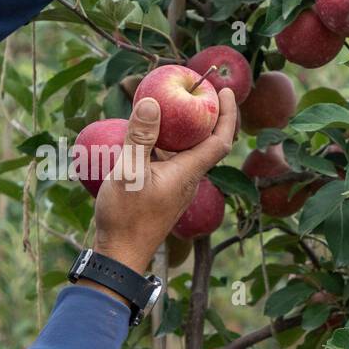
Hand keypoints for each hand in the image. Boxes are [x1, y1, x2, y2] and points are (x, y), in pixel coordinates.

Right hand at [90, 88, 237, 279]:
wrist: (120, 256)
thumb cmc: (126, 216)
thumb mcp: (128, 172)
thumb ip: (140, 137)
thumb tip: (153, 102)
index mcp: (188, 172)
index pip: (220, 140)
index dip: (228, 114)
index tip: (227, 91)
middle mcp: (188, 180)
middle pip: (206, 143)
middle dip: (204, 116)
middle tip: (195, 91)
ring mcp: (176, 188)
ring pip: (186, 153)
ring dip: (182, 131)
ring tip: (167, 108)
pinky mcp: (163, 194)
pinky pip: (171, 162)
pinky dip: (166, 145)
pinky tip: (146, 139)